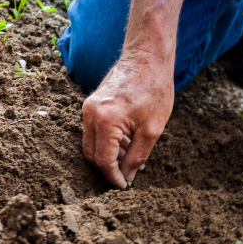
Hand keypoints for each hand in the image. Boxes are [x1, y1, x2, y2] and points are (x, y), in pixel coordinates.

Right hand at [82, 54, 173, 188]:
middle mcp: (91, 115)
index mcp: (106, 121)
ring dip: (108, 155)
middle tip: (126, 175)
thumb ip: (137, 157)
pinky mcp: (90, 104)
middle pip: (91, 154)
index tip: (124, 186)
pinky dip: (106, 142)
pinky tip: (126, 142)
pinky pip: (93, 131)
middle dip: (108, 168)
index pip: (103, 160)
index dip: (113, 177)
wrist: (147, 57)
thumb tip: (127, 176)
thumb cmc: (154, 89)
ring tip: (131, 157)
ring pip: (91, 144)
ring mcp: (88, 108)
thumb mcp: (152, 130)